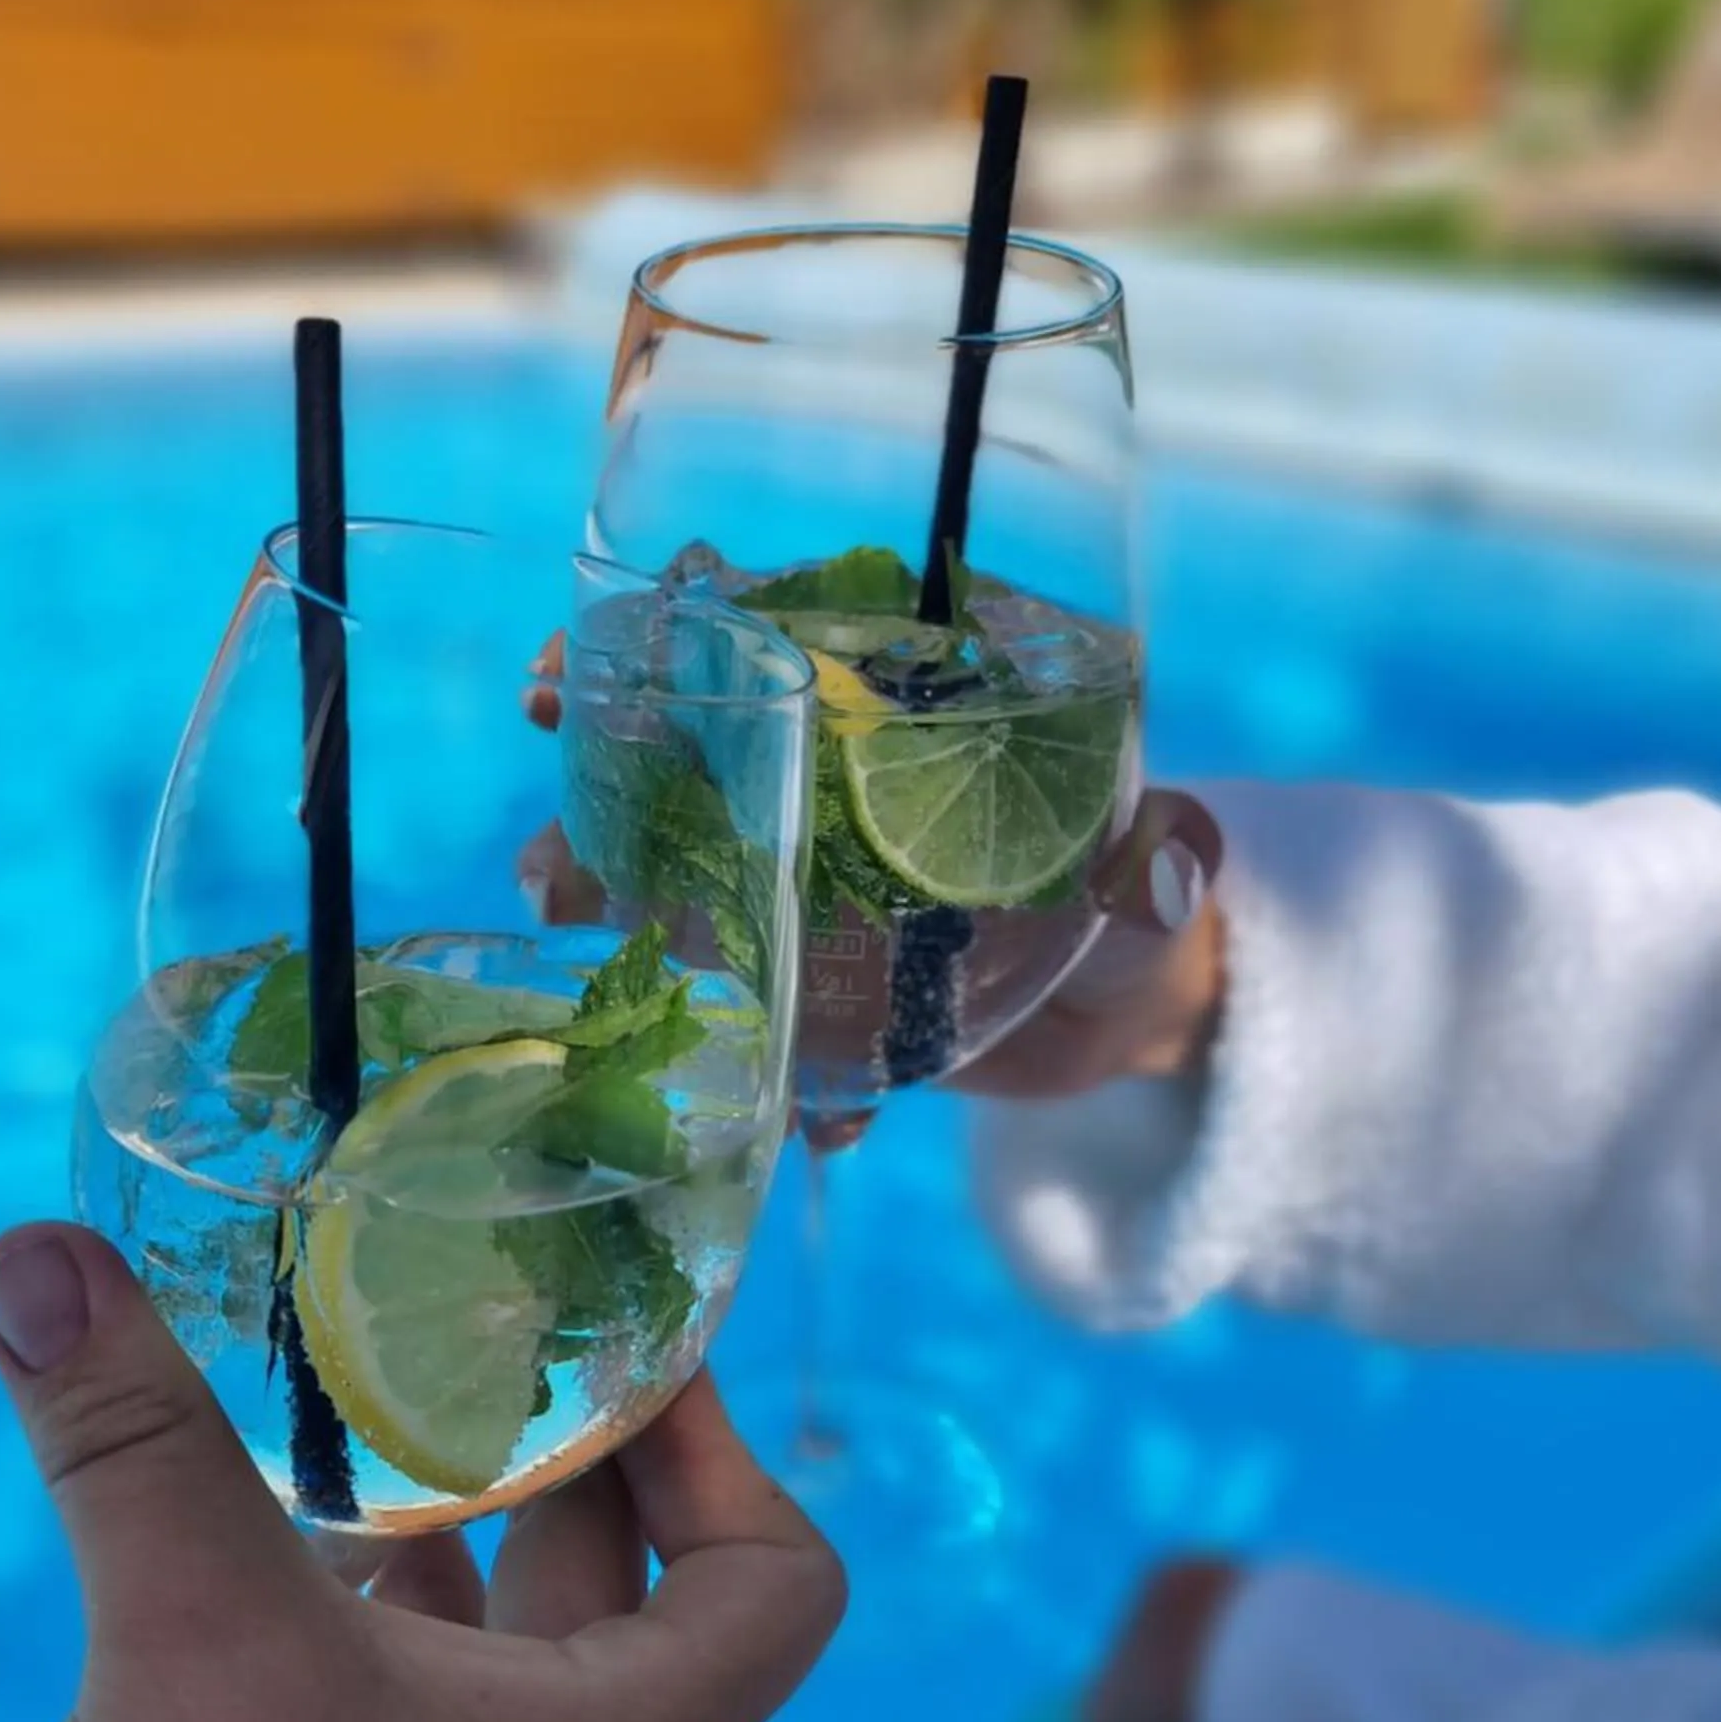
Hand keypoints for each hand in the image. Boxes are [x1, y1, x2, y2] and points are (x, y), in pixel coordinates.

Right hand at [0, 1225, 842, 1721]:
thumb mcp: (204, 1647)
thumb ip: (133, 1440)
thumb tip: (36, 1253)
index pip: (773, 1582)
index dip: (729, 1450)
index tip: (625, 1335)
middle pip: (604, 1576)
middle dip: (546, 1440)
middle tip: (463, 1304)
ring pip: (460, 1630)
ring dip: (413, 1506)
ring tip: (330, 1368)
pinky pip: (339, 1686)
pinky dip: (302, 1587)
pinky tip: (208, 1508)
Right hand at [523, 633, 1224, 1107]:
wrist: (1137, 1018)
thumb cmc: (1154, 910)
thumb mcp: (1162, 875)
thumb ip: (1168, 863)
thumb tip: (1170, 864)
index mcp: (916, 699)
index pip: (787, 626)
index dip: (690, 617)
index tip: (613, 636)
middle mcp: (840, 770)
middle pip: (697, 728)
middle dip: (606, 742)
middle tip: (550, 764)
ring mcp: (809, 870)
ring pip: (677, 849)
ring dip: (605, 873)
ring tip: (562, 910)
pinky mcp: (803, 971)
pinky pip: (729, 986)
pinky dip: (724, 1038)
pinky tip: (771, 1104)